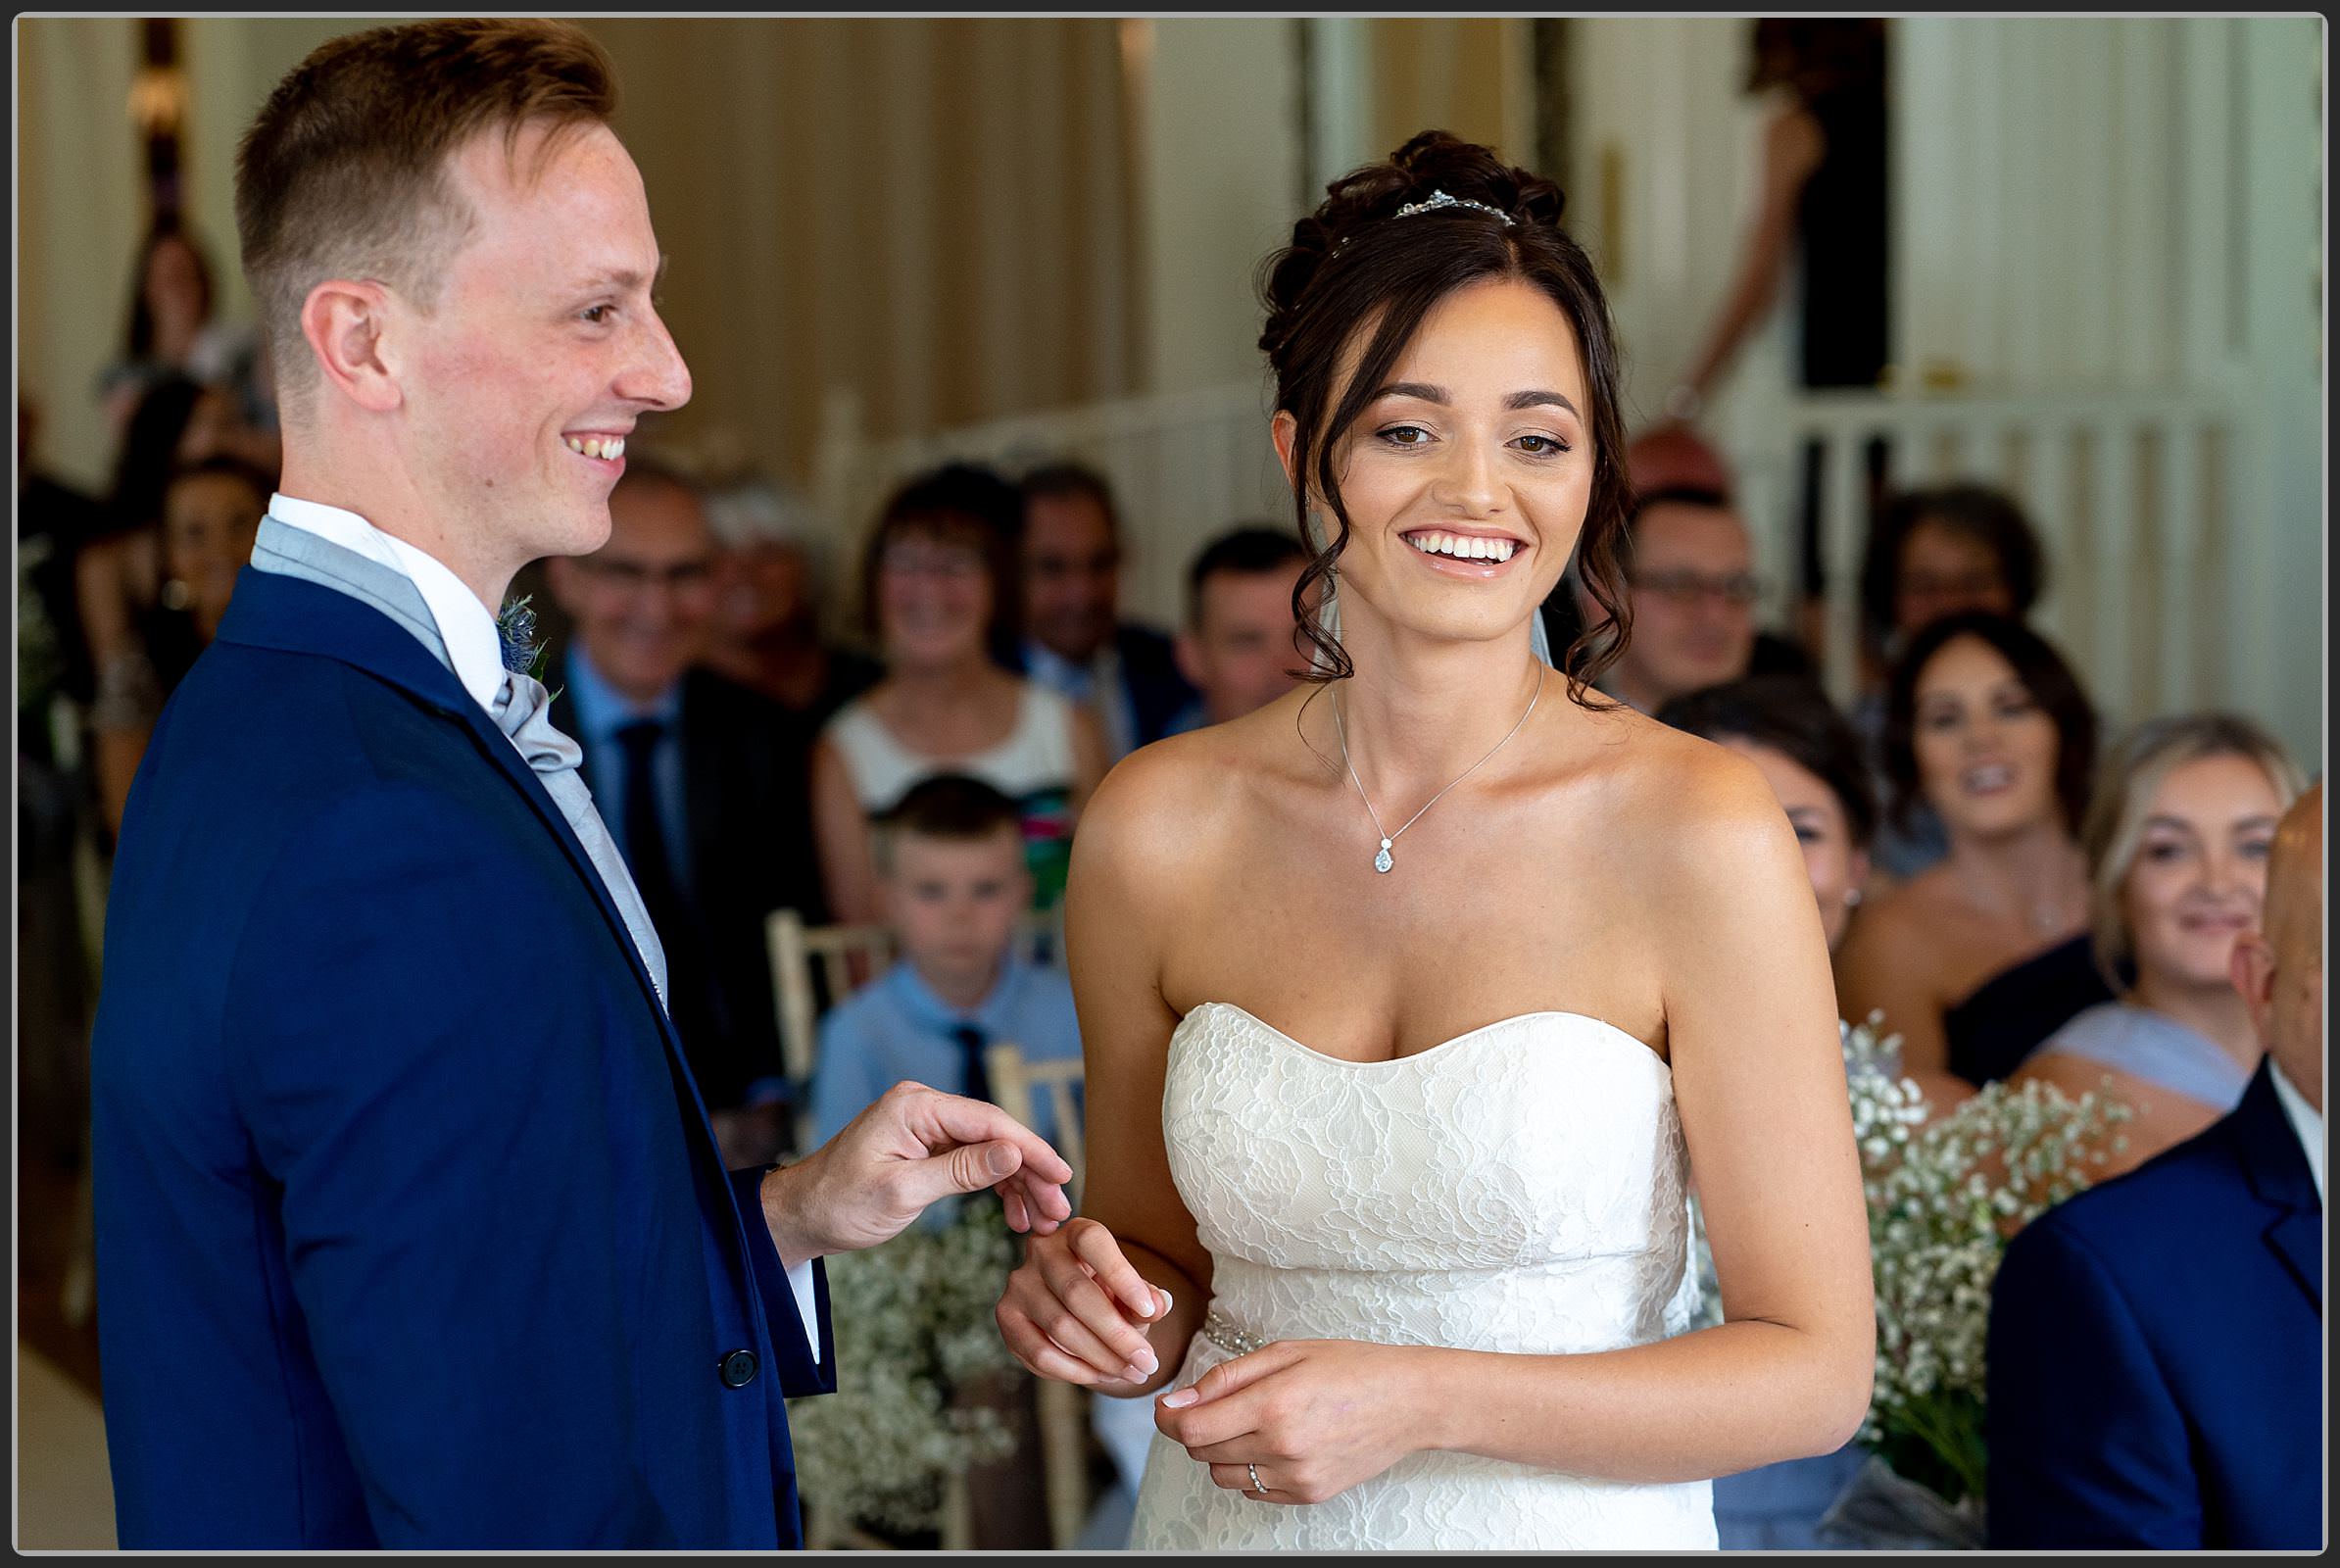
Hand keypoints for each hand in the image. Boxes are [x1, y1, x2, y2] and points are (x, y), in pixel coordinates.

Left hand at [760, 1081, 1073, 1266]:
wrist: (802, 1215)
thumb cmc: (841, 1204)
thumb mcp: (903, 1193)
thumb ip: (961, 1171)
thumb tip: (1014, 1152)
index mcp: (915, 1106)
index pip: (990, 1121)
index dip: (1032, 1148)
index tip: (1062, 1176)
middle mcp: (924, 1106)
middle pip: (996, 1134)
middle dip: (1031, 1172)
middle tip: (1057, 1210)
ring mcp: (926, 1125)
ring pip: (990, 1150)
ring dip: (1019, 1183)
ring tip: (1041, 1220)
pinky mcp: (926, 1146)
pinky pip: (972, 1160)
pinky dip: (996, 1186)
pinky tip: (1015, 1214)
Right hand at [997, 1216, 1173, 1388]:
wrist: (1077, 1310)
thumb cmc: (1110, 1296)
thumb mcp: (1132, 1294)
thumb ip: (1147, 1299)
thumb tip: (1159, 1305)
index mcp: (1075, 1232)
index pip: (1093, 1244)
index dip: (1122, 1276)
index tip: (1151, 1312)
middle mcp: (1041, 1250)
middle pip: (1076, 1293)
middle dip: (1117, 1335)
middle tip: (1148, 1363)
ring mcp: (1019, 1283)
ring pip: (1059, 1327)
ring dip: (1100, 1358)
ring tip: (1130, 1373)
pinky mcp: (1007, 1316)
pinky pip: (1039, 1353)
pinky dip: (1073, 1371)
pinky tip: (1099, 1376)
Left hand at [1153, 1339, 1429, 1504]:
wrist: (1409, 1402)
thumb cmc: (1351, 1367)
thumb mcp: (1286, 1353)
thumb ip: (1227, 1378)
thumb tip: (1178, 1402)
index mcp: (1273, 1405)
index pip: (1192, 1430)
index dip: (1169, 1419)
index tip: (1167, 1407)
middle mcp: (1281, 1447)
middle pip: (1203, 1452)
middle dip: (1198, 1428)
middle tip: (1220, 1404)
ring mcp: (1296, 1477)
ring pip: (1224, 1476)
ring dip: (1222, 1451)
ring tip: (1253, 1423)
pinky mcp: (1308, 1495)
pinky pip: (1254, 1491)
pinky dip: (1250, 1469)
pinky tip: (1274, 1443)